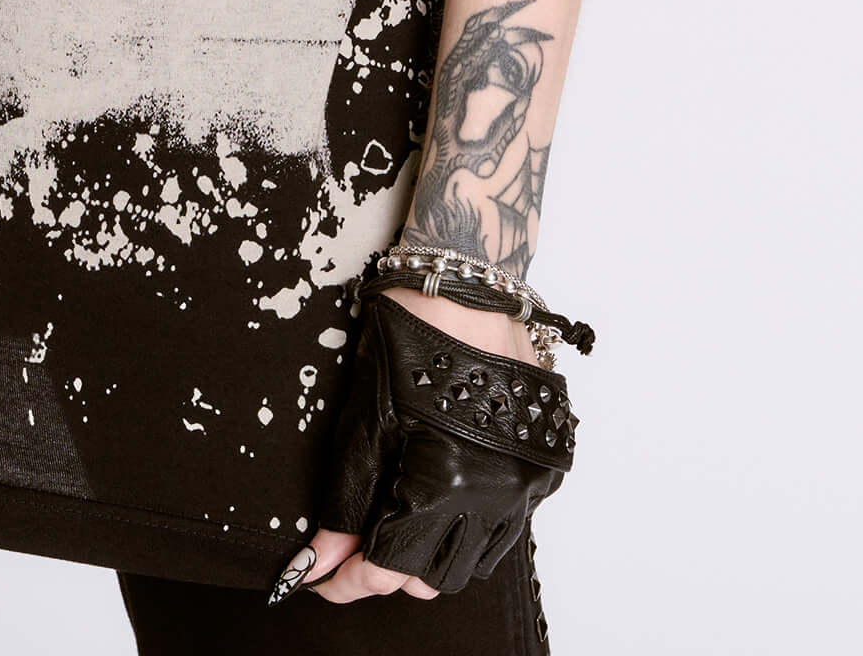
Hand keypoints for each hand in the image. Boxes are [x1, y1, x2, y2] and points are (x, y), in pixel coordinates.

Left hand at [284, 291, 574, 605]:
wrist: (464, 279)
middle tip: (355, 545)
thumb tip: (319, 562)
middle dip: (391, 571)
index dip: (350, 582)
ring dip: (433, 555)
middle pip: (437, 578)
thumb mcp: (365, 418)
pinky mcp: (543, 467)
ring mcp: (527, 482)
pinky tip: (441, 497)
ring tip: (397, 520)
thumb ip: (345, 501)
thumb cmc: (409, 333)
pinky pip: (506, 527)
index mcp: (447, 482)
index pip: (392, 568)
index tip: (322, 583)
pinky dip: (471, 527)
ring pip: (477, 561)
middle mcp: (497, 493)